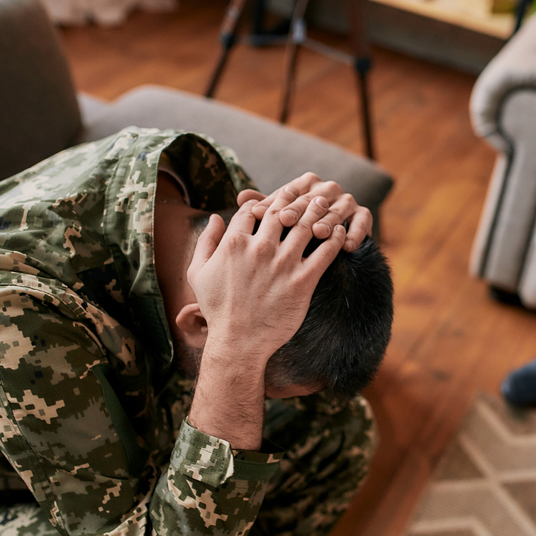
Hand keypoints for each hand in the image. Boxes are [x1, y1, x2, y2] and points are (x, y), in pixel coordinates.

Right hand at [187, 192, 346, 363]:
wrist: (239, 342)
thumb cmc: (217, 309)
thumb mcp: (198, 274)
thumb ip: (206, 242)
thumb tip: (215, 218)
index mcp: (234, 243)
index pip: (253, 209)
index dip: (264, 202)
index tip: (274, 202)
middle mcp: (259, 248)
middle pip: (282, 210)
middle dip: (294, 198)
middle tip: (306, 193)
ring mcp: (283, 264)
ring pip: (305, 225)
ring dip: (317, 211)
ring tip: (325, 205)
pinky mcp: (303, 281)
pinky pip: (324, 252)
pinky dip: (333, 237)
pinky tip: (337, 231)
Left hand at [237, 172, 372, 251]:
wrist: (317, 256)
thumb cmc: (292, 236)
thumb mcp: (274, 224)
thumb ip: (262, 209)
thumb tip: (241, 197)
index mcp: (305, 185)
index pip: (290, 189)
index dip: (275, 201)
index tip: (261, 215)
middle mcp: (327, 189)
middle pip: (314, 196)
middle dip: (300, 208)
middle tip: (287, 221)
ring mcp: (346, 202)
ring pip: (338, 206)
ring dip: (328, 219)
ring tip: (317, 233)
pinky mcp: (362, 216)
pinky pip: (362, 219)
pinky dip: (355, 231)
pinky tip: (346, 246)